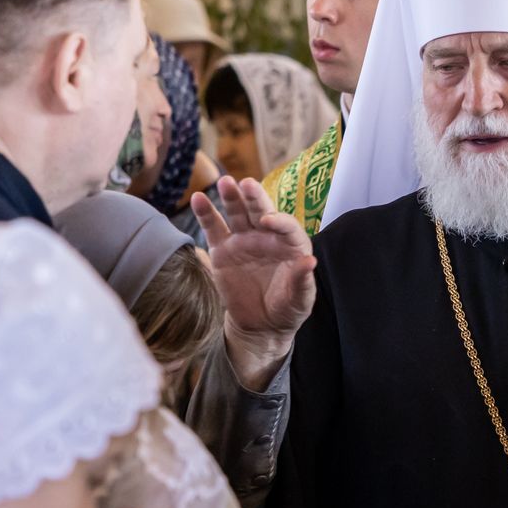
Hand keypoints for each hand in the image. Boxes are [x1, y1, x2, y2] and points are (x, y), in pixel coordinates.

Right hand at [191, 177, 315, 389]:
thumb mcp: (299, 300)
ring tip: (225, 183)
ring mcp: (243, 240)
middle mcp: (267, 237)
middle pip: (261, 212)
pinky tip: (198, 199)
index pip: (287, 227)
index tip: (268, 221)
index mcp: (290, 245)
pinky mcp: (222, 249)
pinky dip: (205, 213)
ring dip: (231, 197)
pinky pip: (213, 228)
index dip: (279, 221)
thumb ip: (302, 281)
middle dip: (255, 198)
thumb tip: (309, 261)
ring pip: (237, 213)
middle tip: (247, 184)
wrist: (261, 324)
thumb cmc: (286, 309)